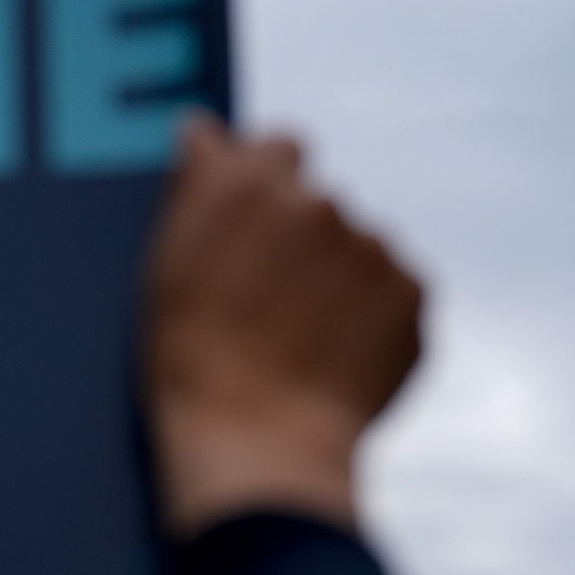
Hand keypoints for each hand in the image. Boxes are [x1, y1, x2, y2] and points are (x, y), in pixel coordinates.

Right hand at [142, 115, 422, 537]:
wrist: (258, 443)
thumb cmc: (192, 364)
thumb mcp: (163, 268)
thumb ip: (195, 185)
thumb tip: (206, 131)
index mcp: (240, 186)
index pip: (273, 145)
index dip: (264, 182)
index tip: (253, 220)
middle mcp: (312, 199)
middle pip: (316, 199)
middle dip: (299, 236)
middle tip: (268, 299)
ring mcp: (369, 244)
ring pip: (355, 247)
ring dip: (336, 278)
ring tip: (298, 340)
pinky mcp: (411, 289)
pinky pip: (392, 289)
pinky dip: (371, 316)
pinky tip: (333, 356)